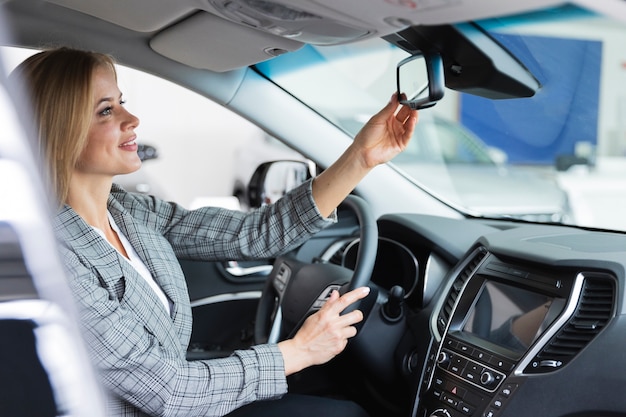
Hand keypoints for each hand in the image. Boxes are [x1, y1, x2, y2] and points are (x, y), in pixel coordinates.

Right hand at [278, 286, 369, 374]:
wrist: (301, 351)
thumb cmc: (306, 334)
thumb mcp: (314, 316)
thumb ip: (328, 305)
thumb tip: (335, 294)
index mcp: (327, 315)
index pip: (344, 301)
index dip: (357, 294)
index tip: (365, 290)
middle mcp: (333, 324)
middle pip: (356, 315)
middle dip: (357, 315)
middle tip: (352, 316)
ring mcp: (337, 336)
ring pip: (354, 329)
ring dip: (348, 330)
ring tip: (338, 332)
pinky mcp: (339, 346)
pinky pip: (347, 341)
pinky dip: (342, 340)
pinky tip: (334, 340)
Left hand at [311, 94, 417, 217]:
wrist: (363, 152)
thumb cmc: (365, 137)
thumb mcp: (377, 119)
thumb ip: (388, 108)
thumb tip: (395, 97)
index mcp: (387, 118)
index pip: (398, 107)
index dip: (402, 101)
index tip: (404, 95)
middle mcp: (394, 126)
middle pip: (406, 114)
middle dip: (410, 108)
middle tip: (412, 102)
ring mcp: (398, 134)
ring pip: (409, 124)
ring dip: (413, 117)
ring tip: (414, 110)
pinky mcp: (401, 143)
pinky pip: (408, 134)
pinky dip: (412, 127)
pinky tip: (412, 121)